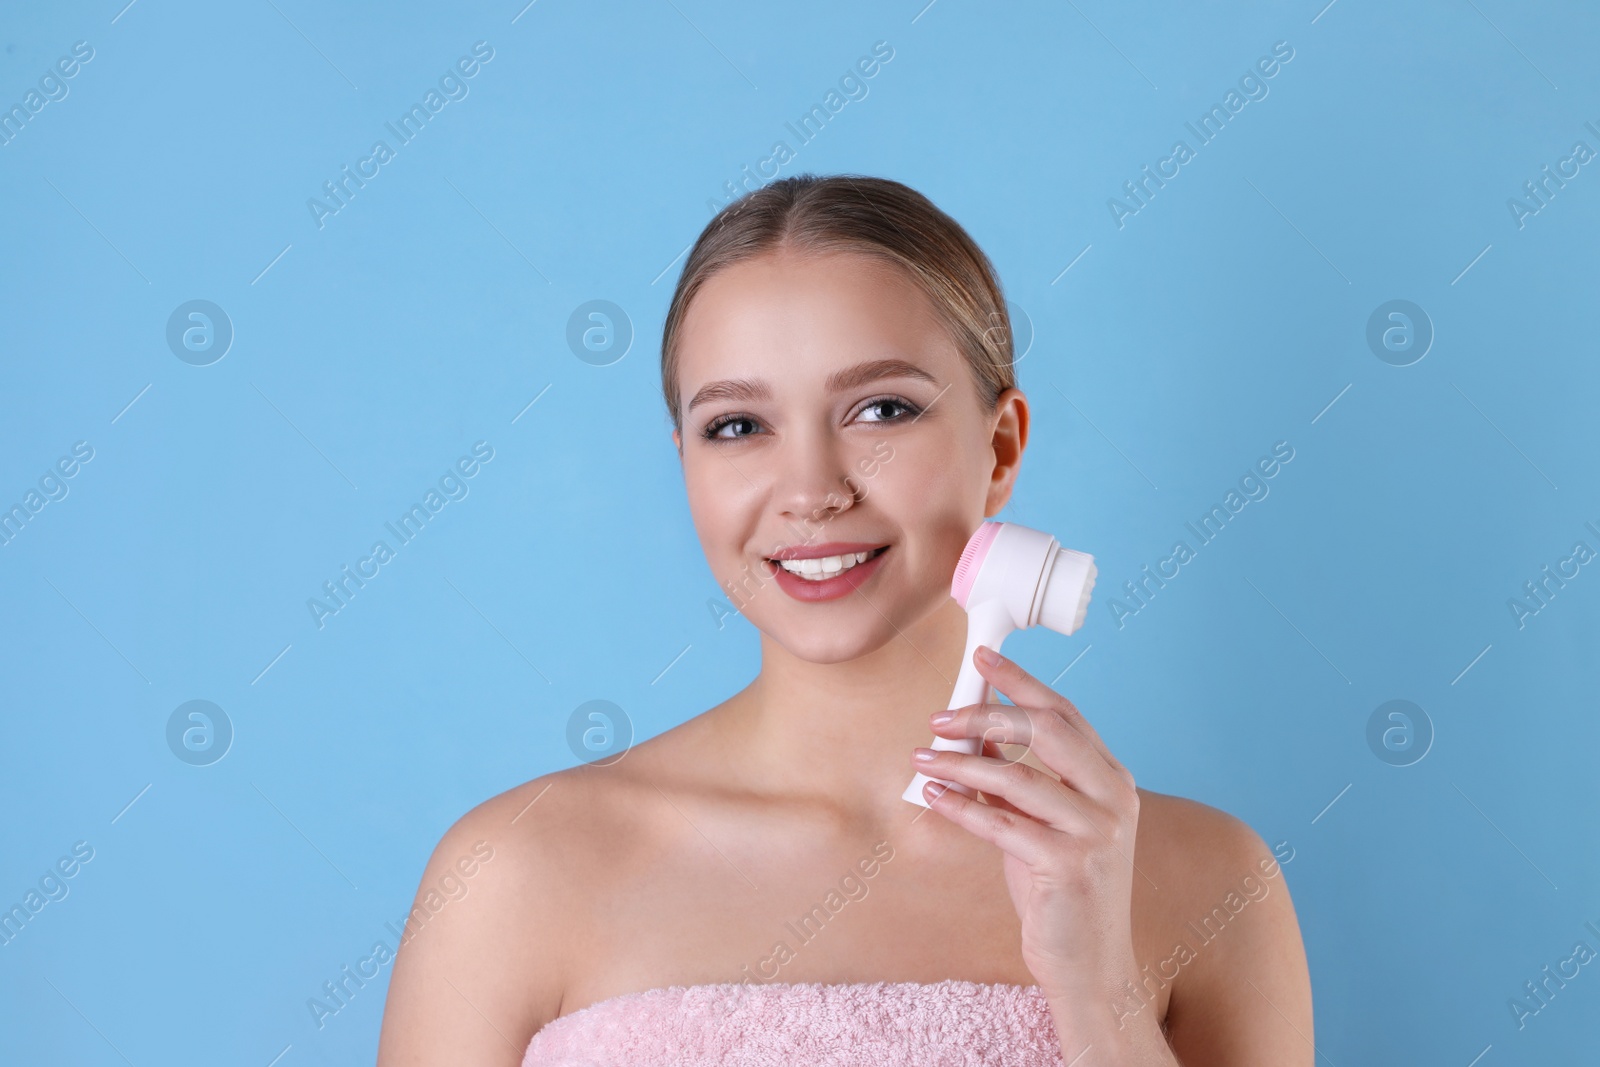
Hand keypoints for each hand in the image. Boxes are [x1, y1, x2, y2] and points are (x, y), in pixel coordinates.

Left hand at [912, 645, 1163, 1056]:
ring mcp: (1097, 832)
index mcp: (1111, 778)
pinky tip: (935, 795)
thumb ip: (1019, 777)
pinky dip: (962, 806)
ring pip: (1018, 777)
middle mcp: (1114, 797)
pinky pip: (1002, 824)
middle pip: (1046, 731)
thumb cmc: (1060, 887)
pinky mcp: (1070, 865)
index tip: (984, 657)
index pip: (1065, 713)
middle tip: (939, 716)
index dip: (1022, 682)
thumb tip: (973, 729)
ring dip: (961, 763)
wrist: (1087, 960)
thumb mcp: (1042, 822)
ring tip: (922, 757)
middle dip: (986, 715)